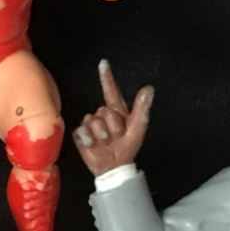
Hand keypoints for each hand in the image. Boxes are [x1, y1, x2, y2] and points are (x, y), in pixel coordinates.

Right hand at [72, 60, 153, 175]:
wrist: (114, 167)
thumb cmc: (127, 148)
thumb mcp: (138, 127)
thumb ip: (142, 108)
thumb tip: (149, 88)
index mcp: (116, 111)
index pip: (110, 91)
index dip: (107, 77)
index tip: (103, 63)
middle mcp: (102, 115)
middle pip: (103, 110)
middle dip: (111, 126)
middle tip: (115, 137)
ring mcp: (90, 125)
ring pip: (92, 121)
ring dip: (101, 134)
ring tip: (105, 143)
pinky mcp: (80, 135)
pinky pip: (81, 131)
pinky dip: (88, 139)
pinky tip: (93, 146)